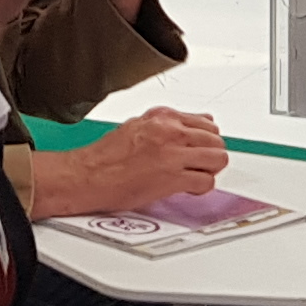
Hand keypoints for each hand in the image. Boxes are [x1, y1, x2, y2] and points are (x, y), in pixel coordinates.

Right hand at [29, 108, 228, 217]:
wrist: (88, 175)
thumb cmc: (105, 157)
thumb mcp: (137, 126)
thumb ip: (168, 124)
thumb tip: (195, 122)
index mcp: (161, 117)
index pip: (204, 121)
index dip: (205, 138)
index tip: (200, 147)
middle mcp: (170, 131)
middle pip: (216, 140)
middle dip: (211, 154)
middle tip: (198, 164)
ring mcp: (173, 154)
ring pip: (217, 158)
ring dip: (210, 170)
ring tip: (194, 175)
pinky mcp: (173, 177)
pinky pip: (206, 182)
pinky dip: (201, 188)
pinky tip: (187, 188)